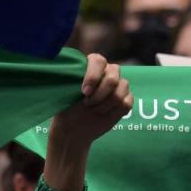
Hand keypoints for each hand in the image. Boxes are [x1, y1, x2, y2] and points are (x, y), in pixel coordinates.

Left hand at [44, 54, 131, 190]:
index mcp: (90, 67)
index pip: (98, 60)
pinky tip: (103, 114)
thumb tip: (62, 65)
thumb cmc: (66, 109)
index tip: (83, 91)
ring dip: (106, 103)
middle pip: (114, 73)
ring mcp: (117, 87)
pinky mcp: (124, 101)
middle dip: (100, 92)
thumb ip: (68, 77)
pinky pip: (127, 101)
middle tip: (87, 104)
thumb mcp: (63, 92)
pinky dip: (115, 110)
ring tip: (93, 110)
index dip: (93, 75)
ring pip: (123, 87)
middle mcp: (106, 73)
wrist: (73, 130)